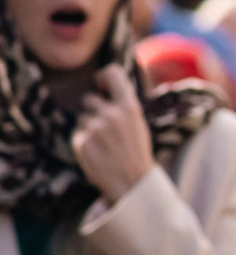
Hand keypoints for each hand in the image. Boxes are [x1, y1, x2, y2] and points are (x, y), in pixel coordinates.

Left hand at [71, 66, 155, 202]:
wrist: (132, 181)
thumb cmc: (136, 151)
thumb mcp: (138, 123)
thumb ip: (123, 104)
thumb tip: (106, 86)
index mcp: (129, 107)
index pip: (111, 73)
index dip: (103, 76)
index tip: (102, 85)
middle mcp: (111, 114)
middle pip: (91, 99)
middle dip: (95, 110)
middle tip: (107, 128)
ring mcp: (94, 127)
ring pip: (83, 117)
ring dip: (90, 127)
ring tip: (104, 143)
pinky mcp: (81, 141)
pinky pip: (78, 132)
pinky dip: (85, 140)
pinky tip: (97, 151)